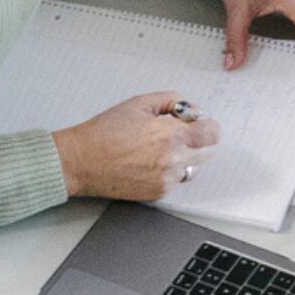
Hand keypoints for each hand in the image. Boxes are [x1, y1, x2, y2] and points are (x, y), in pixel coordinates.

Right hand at [55, 91, 221, 200]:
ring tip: (158, 149)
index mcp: (172, 135)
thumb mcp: (139, 103)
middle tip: (175, 134)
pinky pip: (177, 181)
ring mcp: (167, 179)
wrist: (82, 161)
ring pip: (193, 168)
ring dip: (184, 157)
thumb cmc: (105, 131)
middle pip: (207, 152)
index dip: (207, 125)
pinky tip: (149, 162)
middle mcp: (174, 159)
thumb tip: (191, 110)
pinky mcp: (159, 193)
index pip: (212, 133)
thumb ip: (172, 101)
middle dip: (197, 140)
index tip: (199, 123)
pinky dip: (169, 171)